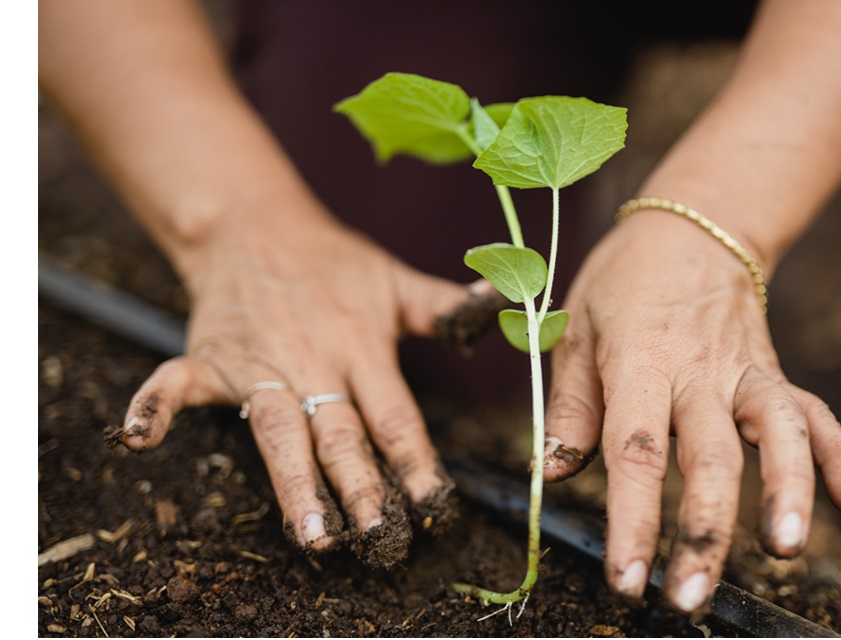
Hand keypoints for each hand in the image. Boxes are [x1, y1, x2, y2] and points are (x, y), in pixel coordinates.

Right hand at [112, 201, 472, 566]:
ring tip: (310, 532)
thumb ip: (442, 306)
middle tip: (376, 538)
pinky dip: (155, 406)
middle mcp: (312, 361)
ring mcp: (258, 362)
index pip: (395, 415)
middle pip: (339, 433)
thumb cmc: (332, 261)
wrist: (254, 225)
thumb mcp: (393, 279)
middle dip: (359, 487)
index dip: (415, 461)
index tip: (435, 505)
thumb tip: (497, 305)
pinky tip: (140, 440)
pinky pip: (175, 384)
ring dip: (291, 480)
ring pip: (277, 428)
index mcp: (361, 347)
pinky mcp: (208, 357)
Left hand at [542, 210, 840, 612]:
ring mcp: (746, 374)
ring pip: (777, 433)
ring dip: (787, 491)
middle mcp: (699, 372)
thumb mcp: (574, 330)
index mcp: (640, 362)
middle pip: (709, 456)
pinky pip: (817, 416)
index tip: (628, 578)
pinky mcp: (776, 376)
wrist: (693, 229)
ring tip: (787, 551)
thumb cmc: (621, 283)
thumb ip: (569, 405)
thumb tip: (551, 473)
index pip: (636, 451)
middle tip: (691, 596)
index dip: (633, 519)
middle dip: (704, 531)